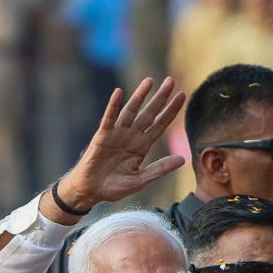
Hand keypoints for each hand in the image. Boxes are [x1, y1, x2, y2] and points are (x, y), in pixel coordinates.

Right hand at [54, 77, 185, 209]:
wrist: (91, 192)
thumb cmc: (113, 187)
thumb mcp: (141, 179)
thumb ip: (160, 169)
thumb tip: (182, 159)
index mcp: (141, 146)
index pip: (160, 125)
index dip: (171, 111)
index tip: (182, 95)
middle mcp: (131, 137)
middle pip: (149, 113)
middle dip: (160, 98)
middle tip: (171, 81)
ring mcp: (116, 135)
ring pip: (130, 111)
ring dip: (139, 96)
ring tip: (149, 81)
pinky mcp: (102, 136)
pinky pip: (108, 119)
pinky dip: (113, 106)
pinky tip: (118, 93)